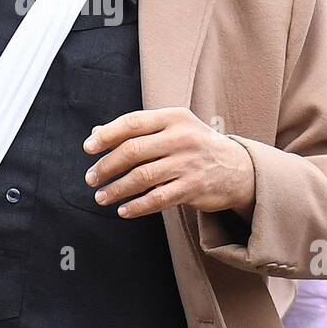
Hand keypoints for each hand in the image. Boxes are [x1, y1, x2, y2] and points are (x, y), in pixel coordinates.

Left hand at [83, 108, 255, 218]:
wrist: (238, 168)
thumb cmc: (196, 145)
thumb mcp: (172, 128)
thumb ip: (137, 130)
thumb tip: (95, 134)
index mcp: (173, 117)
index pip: (132, 123)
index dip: (107, 135)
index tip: (88, 148)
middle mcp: (181, 137)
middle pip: (133, 150)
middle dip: (106, 166)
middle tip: (91, 178)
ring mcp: (188, 162)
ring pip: (142, 177)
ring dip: (116, 189)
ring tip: (101, 196)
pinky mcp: (193, 187)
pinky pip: (157, 199)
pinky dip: (136, 206)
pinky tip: (123, 210)